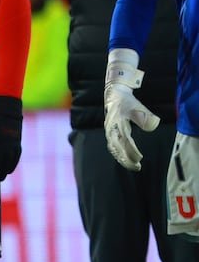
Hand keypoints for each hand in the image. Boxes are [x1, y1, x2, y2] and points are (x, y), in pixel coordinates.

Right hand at [104, 48, 160, 170]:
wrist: (113, 94)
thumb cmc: (126, 101)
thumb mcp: (137, 106)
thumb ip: (144, 116)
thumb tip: (153, 126)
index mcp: (117, 123)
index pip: (124, 140)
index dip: (131, 150)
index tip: (140, 158)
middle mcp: (111, 129)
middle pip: (117, 147)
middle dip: (126, 158)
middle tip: (138, 167)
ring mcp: (109, 131)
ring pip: (114, 148)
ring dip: (122, 158)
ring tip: (133, 166)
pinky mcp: (109, 132)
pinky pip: (112, 146)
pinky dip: (118, 154)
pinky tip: (125, 159)